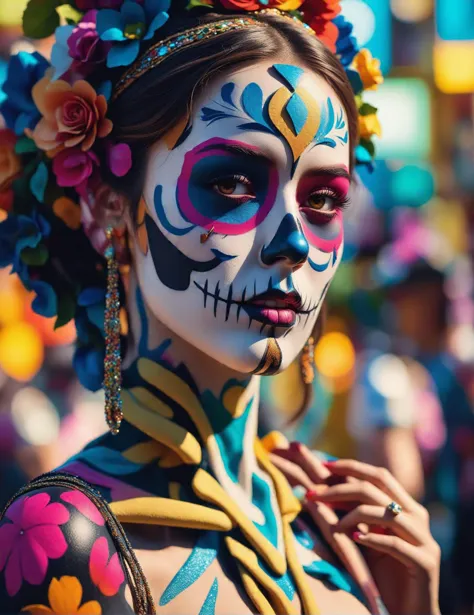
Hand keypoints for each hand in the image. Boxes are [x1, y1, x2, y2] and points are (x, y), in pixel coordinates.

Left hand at [271, 444, 440, 614]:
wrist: (408, 612)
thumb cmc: (382, 573)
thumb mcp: (364, 536)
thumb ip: (353, 512)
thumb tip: (320, 485)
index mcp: (405, 506)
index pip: (378, 475)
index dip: (351, 466)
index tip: (322, 465)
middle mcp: (417, 517)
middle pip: (376, 487)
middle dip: (340, 488)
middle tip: (311, 494)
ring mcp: (424, 539)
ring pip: (385, 512)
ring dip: (352, 515)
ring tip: (334, 526)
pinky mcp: (426, 563)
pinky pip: (395, 543)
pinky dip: (372, 539)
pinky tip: (355, 539)